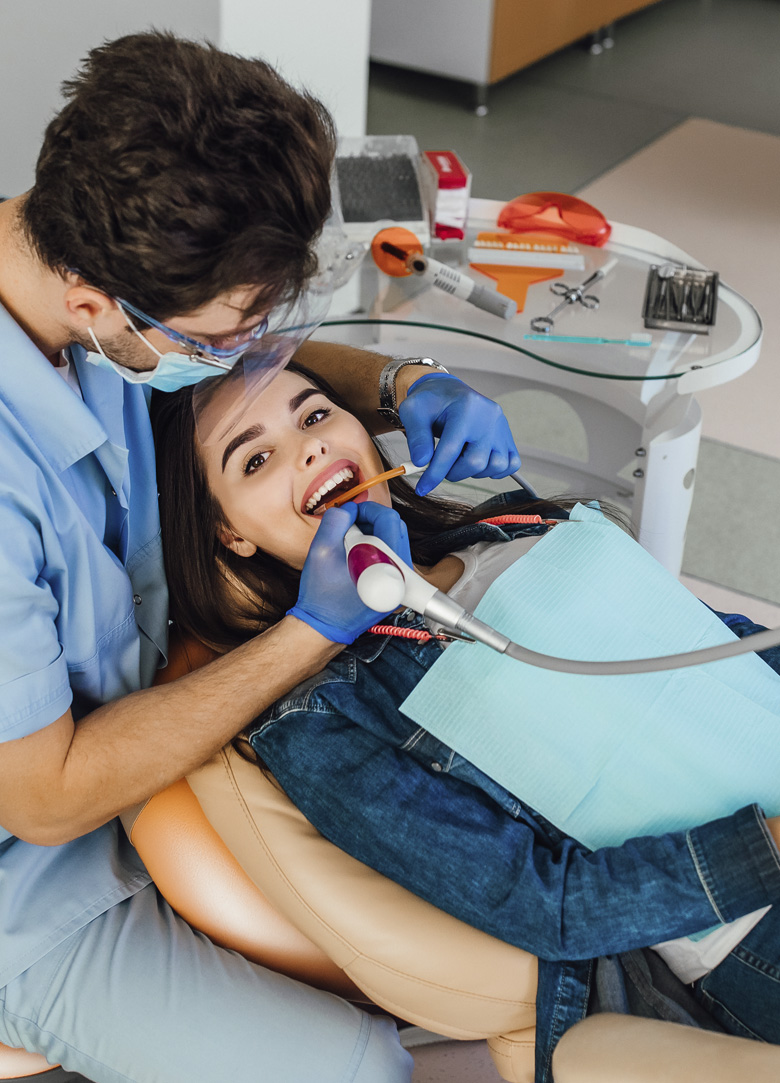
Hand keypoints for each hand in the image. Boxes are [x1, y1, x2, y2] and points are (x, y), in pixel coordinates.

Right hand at [288, 502, 410, 643]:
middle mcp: (401, 575)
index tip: (351, 513)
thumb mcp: (320, 550)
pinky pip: (392, 555)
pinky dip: (376, 547)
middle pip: (396, 527)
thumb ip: (336, 521)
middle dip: (371, 519)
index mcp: (387, 565)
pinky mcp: (396, 585)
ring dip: (374, 533)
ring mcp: (401, 582)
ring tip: (350, 541)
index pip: (389, 519)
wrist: (324, 625)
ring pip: (395, 540)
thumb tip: (349, 508)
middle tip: (349, 524)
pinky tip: (357, 553)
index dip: (367, 509)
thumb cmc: (321, 594)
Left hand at [399, 373, 520, 495]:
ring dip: (474, 472)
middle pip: (475, 462)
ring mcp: (501, 427)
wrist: (447, 391)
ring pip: (495, 466)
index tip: (422, 488)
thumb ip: (417, 437)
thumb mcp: (413, 412)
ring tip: (459, 460)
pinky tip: (478, 464)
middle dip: (453, 473)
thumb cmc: (429, 402)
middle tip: (441, 467)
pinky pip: (511, 463)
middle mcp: (489, 417)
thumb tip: (421, 462)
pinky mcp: (507, 436)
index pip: (450, 450)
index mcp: (465, 408)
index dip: (435, 473)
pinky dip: (496, 471)